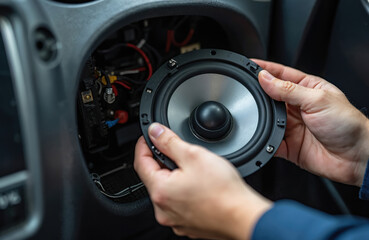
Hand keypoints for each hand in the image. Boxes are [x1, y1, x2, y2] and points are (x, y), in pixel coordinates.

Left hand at [134, 123, 270, 239]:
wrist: (243, 216)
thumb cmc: (223, 192)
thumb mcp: (194, 155)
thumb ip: (170, 142)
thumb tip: (155, 132)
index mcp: (160, 191)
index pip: (140, 162)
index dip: (143, 145)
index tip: (149, 136)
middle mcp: (163, 209)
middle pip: (154, 177)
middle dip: (163, 161)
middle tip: (179, 152)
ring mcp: (174, 219)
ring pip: (167, 191)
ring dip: (174, 177)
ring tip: (195, 171)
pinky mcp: (187, 224)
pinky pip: (178, 203)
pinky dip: (184, 192)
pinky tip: (200, 187)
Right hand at [253, 59, 368, 186]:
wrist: (355, 157)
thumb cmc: (347, 125)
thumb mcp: (317, 100)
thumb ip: (288, 90)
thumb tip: (265, 78)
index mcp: (307, 88)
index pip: (280, 74)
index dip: (264, 69)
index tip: (249, 65)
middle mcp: (297, 106)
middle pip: (270, 96)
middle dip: (259, 94)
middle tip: (248, 92)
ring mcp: (291, 125)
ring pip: (267, 118)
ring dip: (261, 117)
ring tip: (256, 115)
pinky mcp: (287, 144)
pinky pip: (269, 140)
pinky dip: (264, 139)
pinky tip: (263, 135)